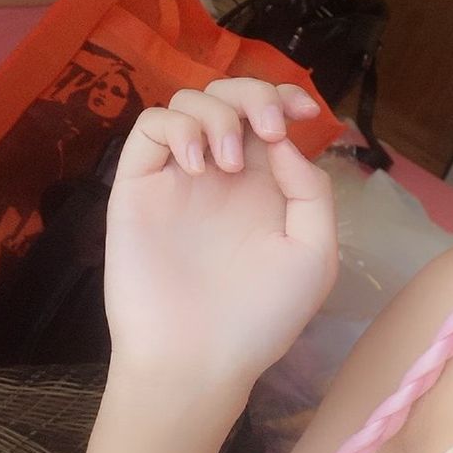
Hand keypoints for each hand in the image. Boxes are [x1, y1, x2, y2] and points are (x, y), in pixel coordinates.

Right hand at [105, 78, 338, 388]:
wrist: (198, 359)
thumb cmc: (261, 317)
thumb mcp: (314, 255)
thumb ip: (310, 192)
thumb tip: (283, 142)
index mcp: (267, 185)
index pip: (271, 117)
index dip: (286, 96)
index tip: (302, 109)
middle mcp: (222, 173)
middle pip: (229, 96)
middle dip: (253, 93)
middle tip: (266, 128)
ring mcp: (179, 177)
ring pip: (188, 102)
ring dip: (217, 113)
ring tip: (229, 162)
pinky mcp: (139, 185)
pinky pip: (150, 127)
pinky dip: (176, 129)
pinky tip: (196, 165)